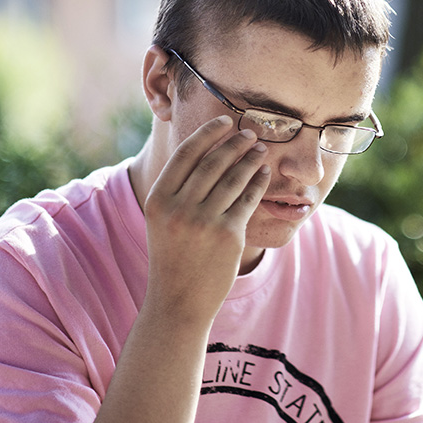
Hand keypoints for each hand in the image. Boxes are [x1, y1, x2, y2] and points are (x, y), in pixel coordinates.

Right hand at [142, 115, 270, 323]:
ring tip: (260, 149)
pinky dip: (258, 182)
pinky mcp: (229, 235)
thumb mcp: (162, 220)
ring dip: (250, 159)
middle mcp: (179, 208)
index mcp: (158, 199)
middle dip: (234, 143)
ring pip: (233, 178)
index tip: (225, 120)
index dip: (208, 132)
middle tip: (250, 133)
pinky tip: (264, 173)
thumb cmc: (173, 258)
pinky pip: (248, 199)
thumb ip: (177, 189)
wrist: (179, 302)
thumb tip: (204, 150)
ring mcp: (204, 222)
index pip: (186, 153)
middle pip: (213, 162)